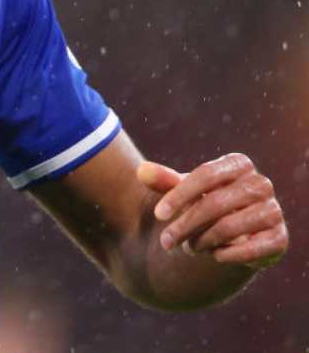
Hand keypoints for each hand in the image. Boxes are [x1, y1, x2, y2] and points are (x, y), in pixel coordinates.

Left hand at [136, 154, 287, 268]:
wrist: (236, 231)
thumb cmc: (204, 201)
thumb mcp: (183, 189)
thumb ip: (163, 181)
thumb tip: (141, 171)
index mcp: (239, 164)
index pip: (205, 175)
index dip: (178, 196)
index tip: (157, 215)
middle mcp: (261, 184)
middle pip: (214, 204)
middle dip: (184, 225)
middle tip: (165, 242)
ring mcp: (273, 211)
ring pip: (228, 227)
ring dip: (201, 241)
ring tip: (189, 247)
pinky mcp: (280, 239)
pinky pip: (249, 250)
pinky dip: (224, 255)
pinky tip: (214, 255)